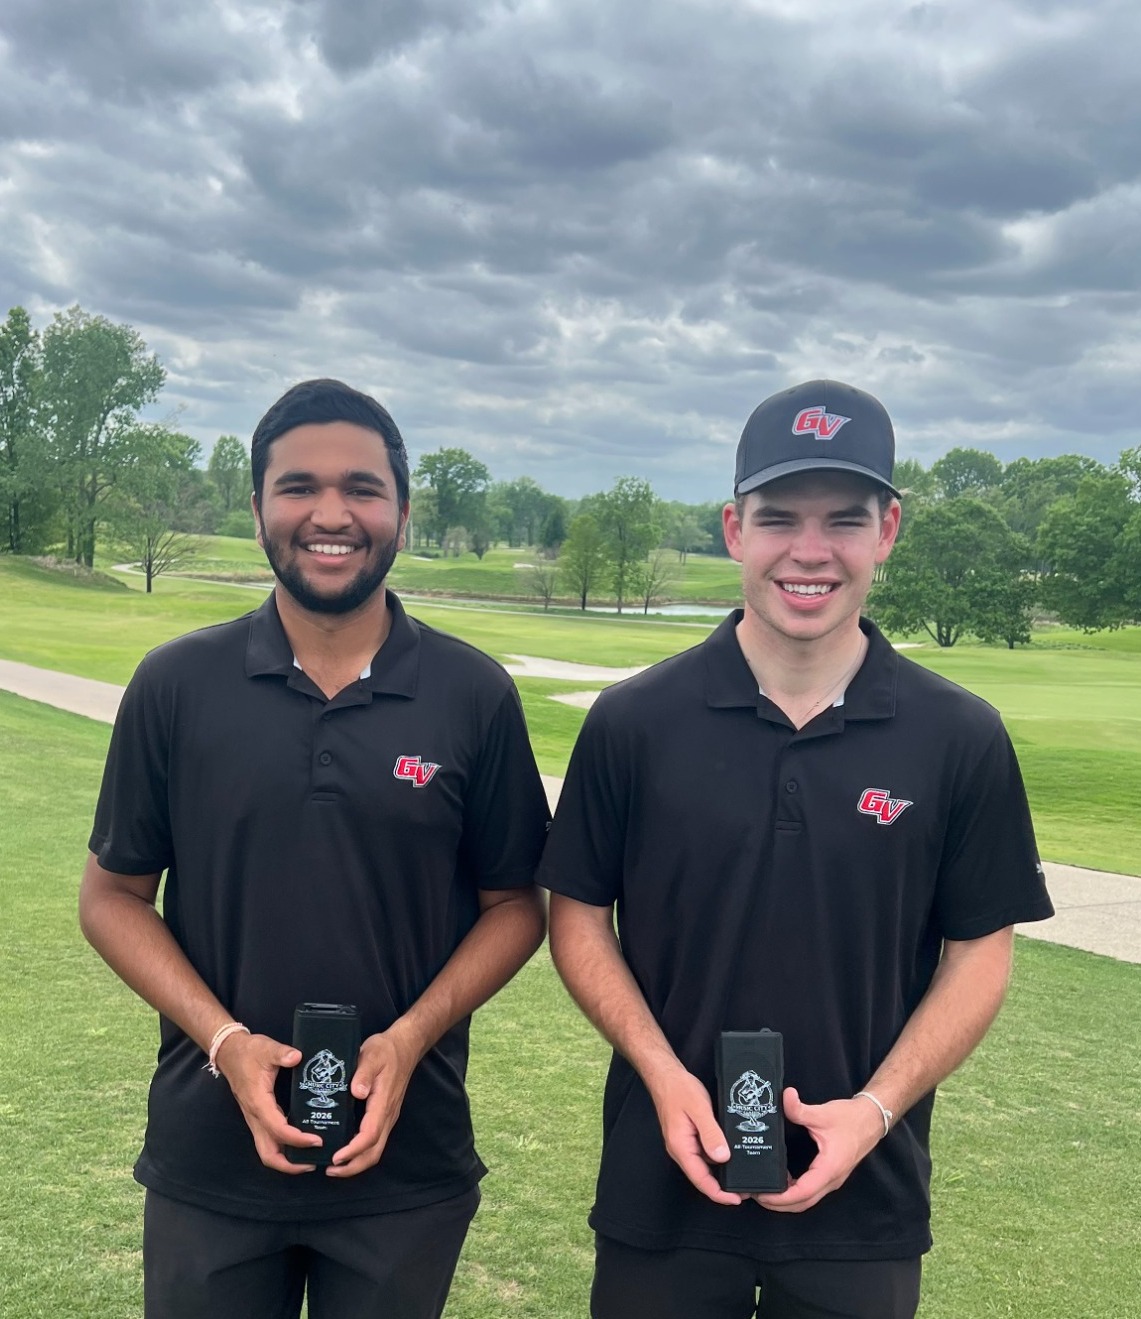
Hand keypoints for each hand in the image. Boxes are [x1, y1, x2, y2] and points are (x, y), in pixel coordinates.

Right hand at [214, 1031, 321, 1173]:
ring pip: (266, 1150)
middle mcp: (255, 1117)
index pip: (278, 1130)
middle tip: (314, 1162)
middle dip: (289, 1164)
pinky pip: (269, 1140)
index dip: (298, 1139)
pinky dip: (283, 1147)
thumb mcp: (266, 1049)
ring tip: (310, 1157)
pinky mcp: (258, 1117)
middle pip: (268, 1154)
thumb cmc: (249, 1052)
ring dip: (286, 1160)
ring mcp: (255, 1119)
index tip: (317, 1140)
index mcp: (259, 1103)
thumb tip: (297, 1057)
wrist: (230, 1052)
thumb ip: (282, 1054)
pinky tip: (300, 1141)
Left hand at [325, 1026, 419, 1177]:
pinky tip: (344, 1148)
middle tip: (330, 1169)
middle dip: (353, 1166)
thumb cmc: (386, 1050)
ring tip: (334, 1165)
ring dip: (356, 1162)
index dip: (353, 1150)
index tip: (336, 1157)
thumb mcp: (372, 1054)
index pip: (370, 1135)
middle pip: (374, 1152)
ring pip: (375, 1149)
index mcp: (383, 1102)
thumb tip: (357, 1092)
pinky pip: (374, 1141)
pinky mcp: (384, 1115)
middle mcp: (387, 1115)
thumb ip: (363, 1072)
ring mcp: (387, 1117)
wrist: (405, 1047)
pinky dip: (360, 1151)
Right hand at [647, 1065, 741, 1206]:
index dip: (719, 1194)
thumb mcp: (699, 1109)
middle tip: (746, 1189)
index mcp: (681, 1147)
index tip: (737, 1199)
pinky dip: (718, 1156)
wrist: (666, 1075)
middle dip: (723, 1187)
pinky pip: (704, 1152)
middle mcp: (681, 1150)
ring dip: (721, 1172)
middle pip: (702, 1177)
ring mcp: (684, 1143)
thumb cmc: (679, 1089)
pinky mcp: (689, 1136)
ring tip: (742, 1173)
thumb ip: (711, 1133)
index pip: (700, 1180)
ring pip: (704, 1165)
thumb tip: (722, 1157)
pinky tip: (731, 1152)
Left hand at [753, 1086, 884, 1212]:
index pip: (803, 1192)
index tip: (763, 1195)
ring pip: (807, 1200)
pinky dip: (795, 1191)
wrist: (871, 1120)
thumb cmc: (850, 1119)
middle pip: (803, 1203)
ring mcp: (832, 1180)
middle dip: (779, 1204)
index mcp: (829, 1168)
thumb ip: (800, 1109)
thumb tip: (785, 1097)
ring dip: (787, 1200)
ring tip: (766, 1189)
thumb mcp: (823, 1113)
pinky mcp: (830, 1175)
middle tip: (756, 1194)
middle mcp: (831, 1180)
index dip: (782, 1198)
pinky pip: (811, 1191)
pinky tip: (783, 1178)